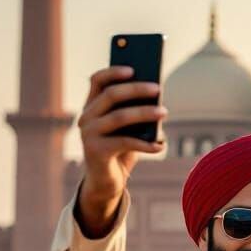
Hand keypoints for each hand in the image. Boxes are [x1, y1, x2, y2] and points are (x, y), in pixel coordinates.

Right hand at [76, 67, 166, 235]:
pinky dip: (145, 143)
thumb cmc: (121, 150)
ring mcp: (88, 135)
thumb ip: (136, 113)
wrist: (106, 182)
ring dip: (144, 113)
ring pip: (119, 117)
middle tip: (158, 88)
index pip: (97, 80)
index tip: (134, 67)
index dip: (113, 71)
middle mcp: (85, 118)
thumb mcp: (129, 129)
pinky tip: (160, 145)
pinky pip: (125, 142)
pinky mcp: (95, 152)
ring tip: (164, 112)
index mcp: (92, 107)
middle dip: (136, 89)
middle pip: (110, 95)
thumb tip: (157, 97)